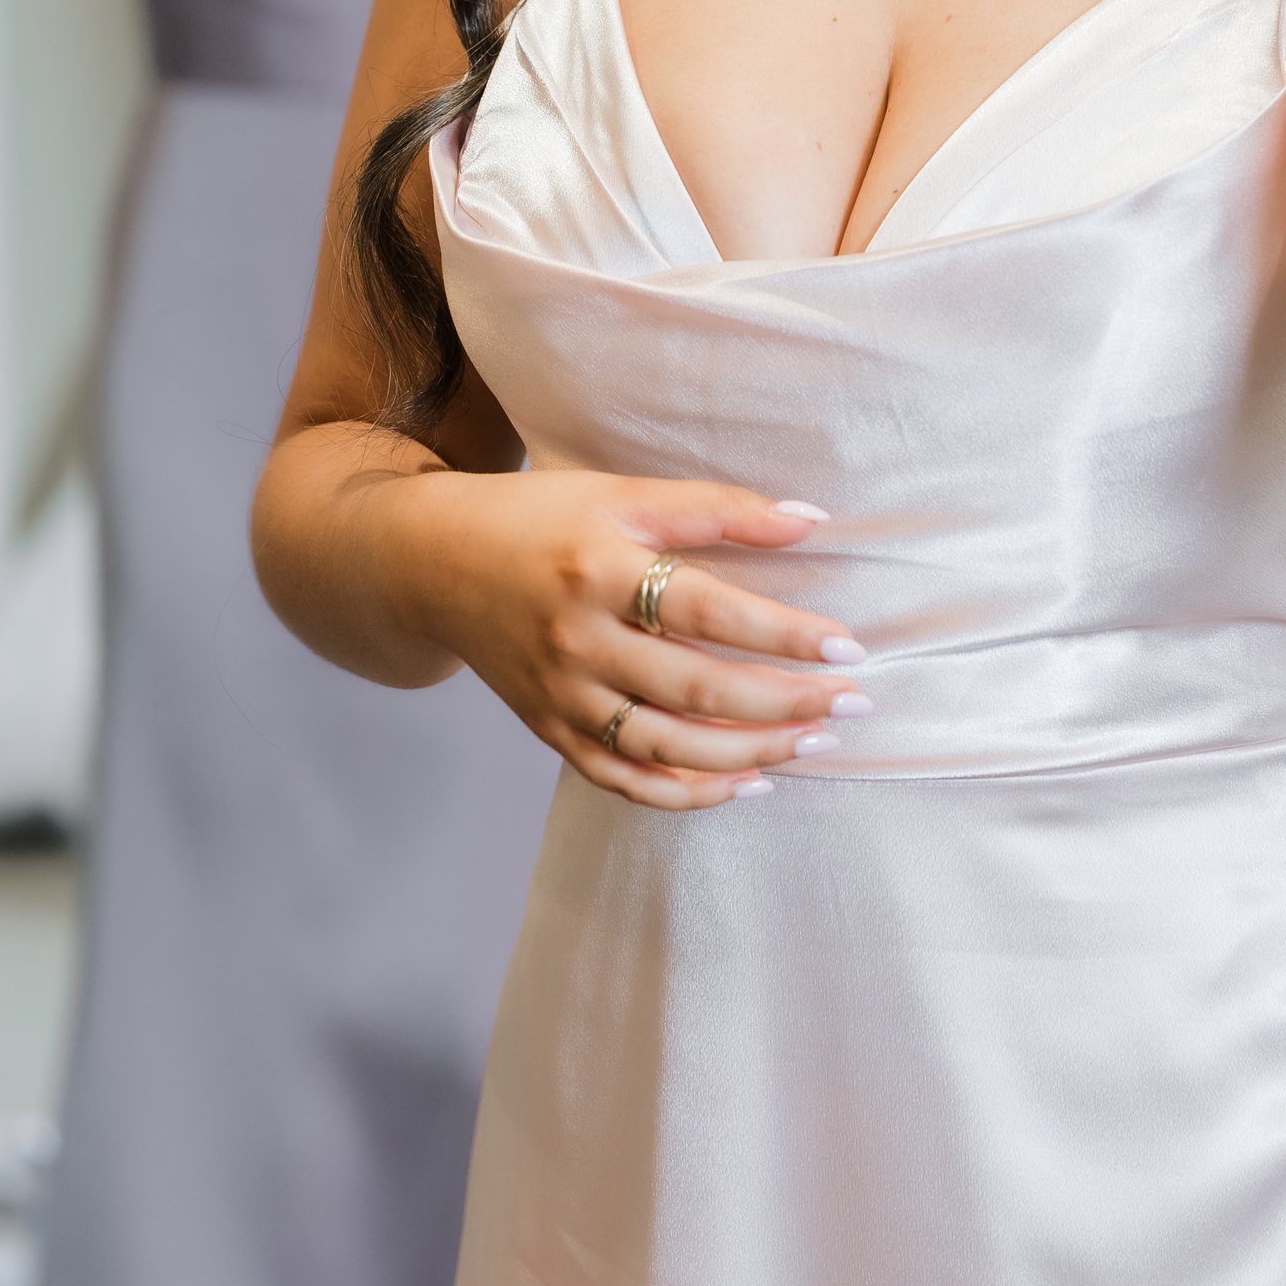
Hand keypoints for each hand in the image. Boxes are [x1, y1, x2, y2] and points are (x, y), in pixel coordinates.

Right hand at [408, 469, 867, 809]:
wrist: (434, 564)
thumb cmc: (543, 517)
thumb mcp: (623, 492)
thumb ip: (716, 507)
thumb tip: (811, 522)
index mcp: (600, 567)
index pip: (708, 610)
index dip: (781, 634)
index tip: (847, 648)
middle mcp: (578, 640)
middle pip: (695, 689)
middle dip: (783, 704)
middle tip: (850, 704)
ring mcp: (561, 696)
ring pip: (665, 747)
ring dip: (749, 754)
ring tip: (813, 744)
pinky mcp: (549, 731)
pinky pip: (623, 779)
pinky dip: (687, 793)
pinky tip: (746, 784)